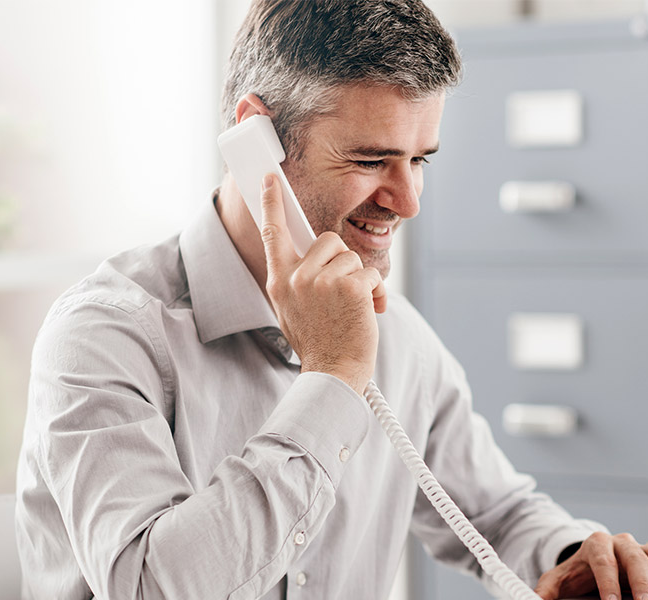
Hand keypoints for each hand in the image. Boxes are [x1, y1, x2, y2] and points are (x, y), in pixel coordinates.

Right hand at [258, 173, 386, 394]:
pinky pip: (370, 272)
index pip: (272, 233)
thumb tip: (318, 255)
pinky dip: (376, 291)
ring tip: (352, 308)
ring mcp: (322, 281)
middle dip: (342, 261)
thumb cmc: (319, 343)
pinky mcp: (349, 286)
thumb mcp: (293, 309)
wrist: (333, 372)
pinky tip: (368, 311)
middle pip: (327, 240)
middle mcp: (296, 277)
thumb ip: (299, 279)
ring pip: (351, 257)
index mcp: (279, 281)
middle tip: (342, 292)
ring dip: (359, 280)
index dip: (272, 203)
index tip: (271, 178)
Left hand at [534, 532, 647, 599]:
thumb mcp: (559, 581)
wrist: (593, 565)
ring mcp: (642, 549)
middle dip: (640, 582)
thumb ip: (546, 591)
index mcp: (596, 544)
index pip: (603, 560)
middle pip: (634, 556)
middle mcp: (621, 543)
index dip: (608, 582)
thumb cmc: (579, 574)